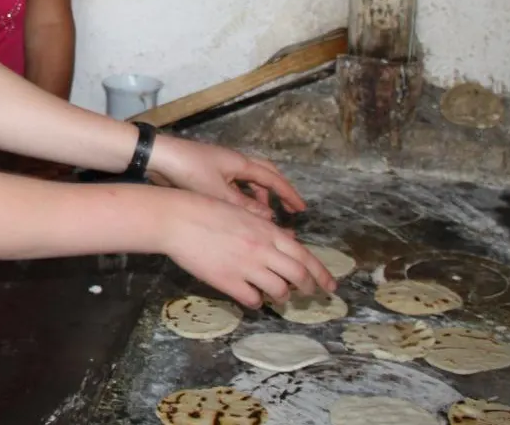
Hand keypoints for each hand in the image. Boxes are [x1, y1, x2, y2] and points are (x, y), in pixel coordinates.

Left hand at [147, 133, 306, 219]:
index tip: (301, 209)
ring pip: (249, 181)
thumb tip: (268, 217)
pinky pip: (235, 184)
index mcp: (240, 163)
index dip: (288, 194)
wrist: (157, 158)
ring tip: (265, 215)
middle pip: (265, 174)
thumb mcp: (218, 192)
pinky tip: (239, 211)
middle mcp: (234, 162)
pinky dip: (243, 196)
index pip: (273, 178)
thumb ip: (243, 205)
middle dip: (279, 191)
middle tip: (289, 209)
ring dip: (259, 196)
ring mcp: (221, 166)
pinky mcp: (209, 172)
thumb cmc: (188, 171)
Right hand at [162, 193, 336, 306]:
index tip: (331, 286)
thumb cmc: (207, 209)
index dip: (321, 273)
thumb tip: (288, 241)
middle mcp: (262, 250)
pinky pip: (253, 300)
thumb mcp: (243, 212)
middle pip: (299, 276)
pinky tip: (252, 296)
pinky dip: (256, 301)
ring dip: (281, 295)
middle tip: (309, 294)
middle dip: (309, 288)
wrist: (178, 219)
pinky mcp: (228, 282)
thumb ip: (267, 229)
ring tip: (277, 294)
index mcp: (267, 230)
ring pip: (279, 291)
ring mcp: (246, 267)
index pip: (305, 256)